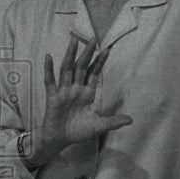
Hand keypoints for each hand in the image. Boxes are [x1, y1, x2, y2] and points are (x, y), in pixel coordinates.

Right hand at [30, 34, 132, 164]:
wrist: (60, 140)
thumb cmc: (78, 132)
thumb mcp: (98, 126)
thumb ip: (113, 122)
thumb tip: (130, 120)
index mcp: (87, 93)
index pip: (94, 73)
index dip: (99, 62)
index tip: (107, 49)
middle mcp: (76, 89)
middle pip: (81, 67)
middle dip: (87, 53)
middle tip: (92, 38)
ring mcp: (64, 91)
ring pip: (67, 69)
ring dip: (70, 55)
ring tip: (73, 41)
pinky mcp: (53, 97)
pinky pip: (50, 82)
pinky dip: (48, 70)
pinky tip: (48, 57)